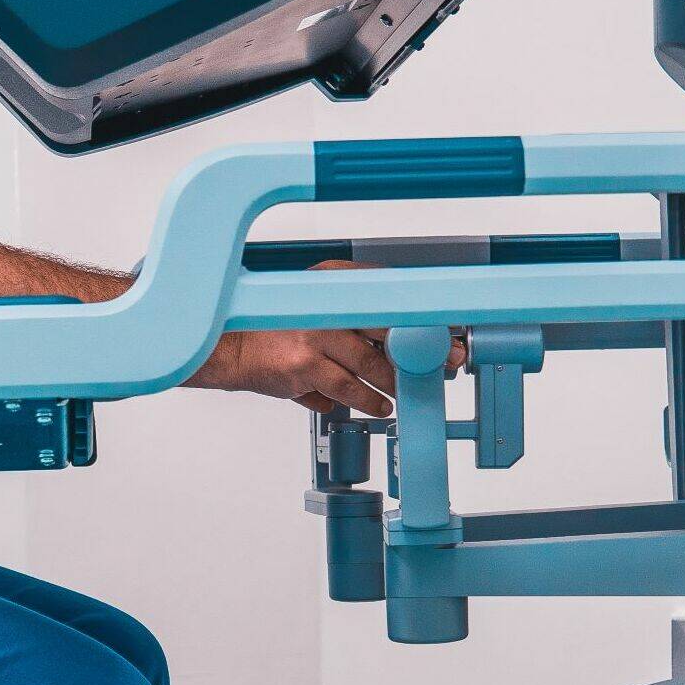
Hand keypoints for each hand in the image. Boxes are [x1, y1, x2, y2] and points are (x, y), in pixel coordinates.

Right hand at [185, 260, 464, 417]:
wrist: (231, 347)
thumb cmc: (277, 329)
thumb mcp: (315, 303)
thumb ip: (353, 313)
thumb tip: (402, 332)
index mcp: (332, 278)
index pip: (392, 293)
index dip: (426, 313)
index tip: (453, 329)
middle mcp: (325, 301)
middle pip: (391, 326)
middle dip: (424, 349)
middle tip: (447, 363)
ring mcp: (317, 334)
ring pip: (374, 364)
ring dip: (395, 382)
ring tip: (404, 391)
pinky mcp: (307, 365)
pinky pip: (351, 389)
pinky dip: (369, 400)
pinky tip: (380, 406)